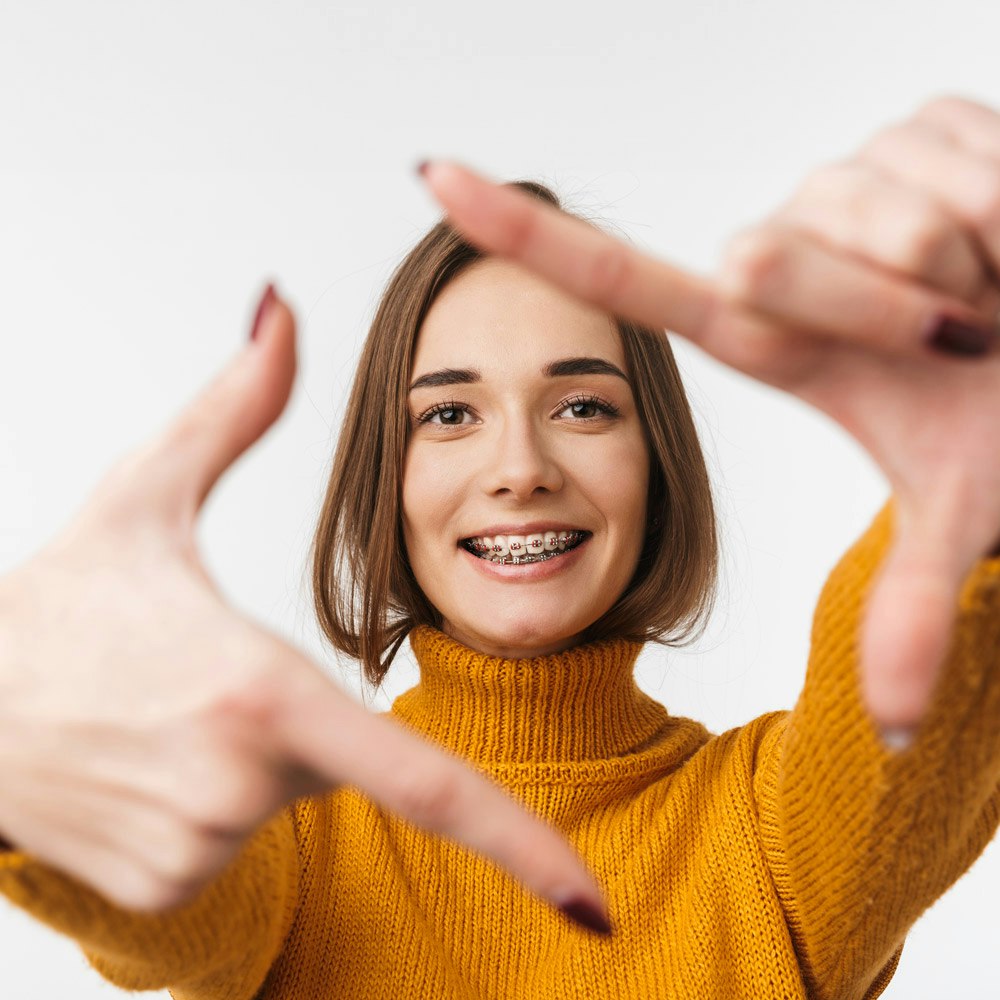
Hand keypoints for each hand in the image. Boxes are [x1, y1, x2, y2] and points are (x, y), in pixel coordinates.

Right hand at [0, 286, 608, 928]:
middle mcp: (240, 783)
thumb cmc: (57, 601)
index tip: (590, 908)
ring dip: (253, 748)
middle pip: (343, 751)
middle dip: (298, 710)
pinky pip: (240, 834)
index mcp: (262, 690)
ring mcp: (202, 846)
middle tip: (200, 674)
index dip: (522, 845)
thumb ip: (236, 405)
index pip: (424, 782)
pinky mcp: (169, 886)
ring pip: (288, 792)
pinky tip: (148, 756)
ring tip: (162, 710)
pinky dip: (218, 791)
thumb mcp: (145, 489)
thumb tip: (280, 307)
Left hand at [418, 95, 999, 737]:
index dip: (527, 240)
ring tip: (988, 293)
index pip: (620, 283)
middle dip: (886, 311)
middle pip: (766, 263)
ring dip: (961, 266)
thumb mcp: (958, 510)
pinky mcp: (918, 127)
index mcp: (763, 335)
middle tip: (960, 339)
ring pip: (870, 216)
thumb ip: (909, 606)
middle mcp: (783, 252)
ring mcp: (844, 182)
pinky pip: (952, 160)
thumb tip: (895, 735)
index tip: (437, 180)